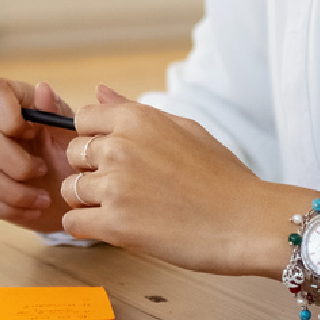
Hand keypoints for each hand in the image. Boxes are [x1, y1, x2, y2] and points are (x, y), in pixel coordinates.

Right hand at [0, 76, 74, 232]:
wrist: (66, 197)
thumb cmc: (69, 158)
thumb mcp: (71, 134)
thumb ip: (57, 112)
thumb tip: (42, 89)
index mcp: (9, 101)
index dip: (7, 113)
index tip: (31, 133)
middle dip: (17, 163)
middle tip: (43, 171)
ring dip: (14, 191)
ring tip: (42, 199)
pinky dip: (6, 208)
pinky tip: (29, 210)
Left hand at [60, 87, 311, 275]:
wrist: (249, 222)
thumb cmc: (223, 177)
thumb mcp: (183, 128)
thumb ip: (134, 110)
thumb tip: (98, 90)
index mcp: (135, 119)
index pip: (82, 119)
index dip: (94, 139)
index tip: (115, 156)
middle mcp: (119, 146)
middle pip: (72, 154)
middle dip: (91, 170)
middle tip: (125, 187)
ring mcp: (114, 185)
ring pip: (70, 189)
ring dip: (89, 201)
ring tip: (125, 210)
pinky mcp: (114, 224)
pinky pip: (73, 222)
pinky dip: (86, 227)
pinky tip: (113, 228)